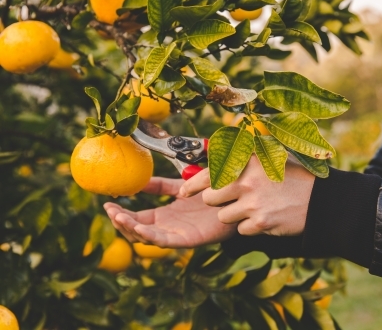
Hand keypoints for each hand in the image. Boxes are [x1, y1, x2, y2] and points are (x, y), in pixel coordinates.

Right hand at [103, 177, 236, 247]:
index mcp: (164, 215)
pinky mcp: (188, 240)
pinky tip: (139, 228)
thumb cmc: (210, 192)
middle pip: (137, 231)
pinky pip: (166, 241)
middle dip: (121, 223)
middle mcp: (167, 227)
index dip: (120, 213)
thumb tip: (138, 182)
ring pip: (147, 238)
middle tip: (110, 211)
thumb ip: (159, 185)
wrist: (232, 196)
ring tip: (119, 217)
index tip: (106, 204)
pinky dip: (151, 237)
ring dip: (131, 229)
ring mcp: (177, 234)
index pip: (136, 218)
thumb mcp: (179, 185)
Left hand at [180, 155, 314, 235]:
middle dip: (215, 202)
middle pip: (210, 198)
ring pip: (224, 217)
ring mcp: (253, 203)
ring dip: (234, 216)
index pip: (208, 172)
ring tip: (255, 208)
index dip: (191, 184)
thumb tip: (212, 162)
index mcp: (248, 162)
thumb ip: (243, 160)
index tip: (183, 191)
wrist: (321, 200)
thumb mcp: (271, 158)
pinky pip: (241, 230)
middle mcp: (247, 180)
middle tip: (230, 200)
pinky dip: (250, 227)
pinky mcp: (260, 223)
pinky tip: (265, 218)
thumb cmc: (296, 177)